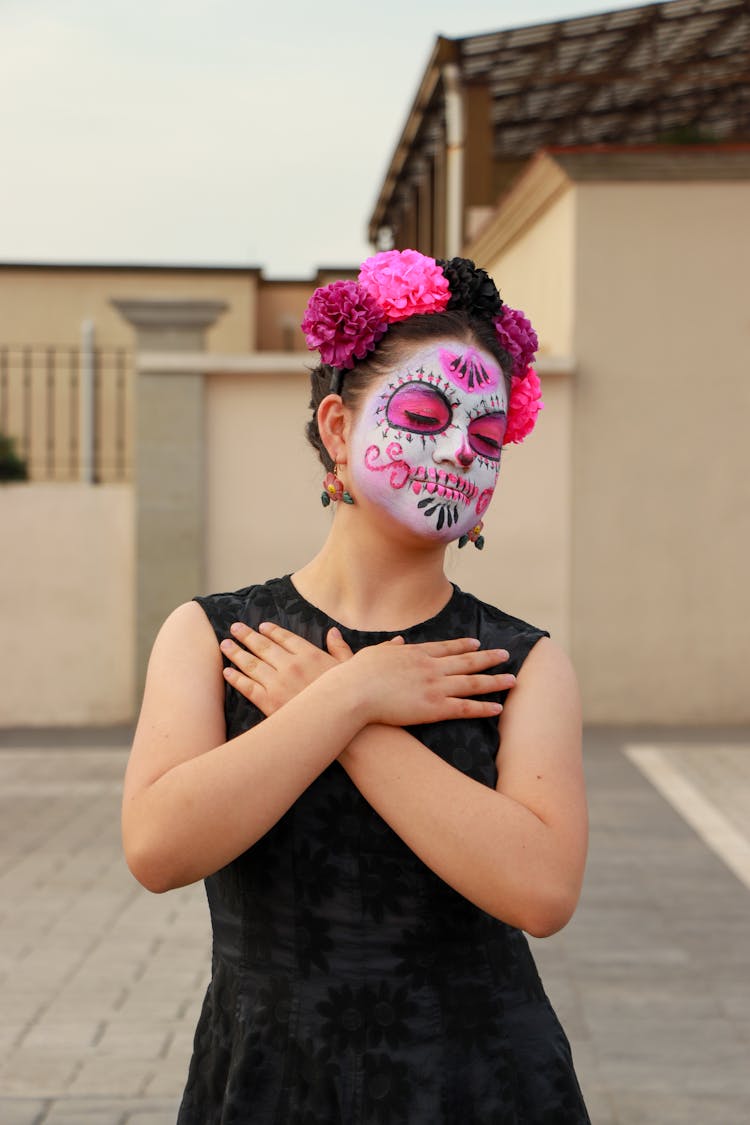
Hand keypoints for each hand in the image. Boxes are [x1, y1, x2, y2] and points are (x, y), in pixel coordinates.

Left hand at [220, 621, 354, 716]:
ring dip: (236, 653)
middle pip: (263, 647)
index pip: (286, 638)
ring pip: (251, 664)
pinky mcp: (269, 703)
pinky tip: (227, 671)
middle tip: (234, 628)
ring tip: (225, 645)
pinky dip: (235, 678)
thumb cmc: (349, 699)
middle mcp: (291, 665)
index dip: (272, 631)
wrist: (339, 726)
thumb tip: (333, 632)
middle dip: (247, 636)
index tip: (262, 626)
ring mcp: (278, 683)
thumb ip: (340, 649)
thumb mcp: (350, 669)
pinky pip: (247, 687)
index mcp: (310, 655)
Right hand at [341, 638, 514, 726]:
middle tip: (506, 655)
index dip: (464, 646)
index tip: (477, 643)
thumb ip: (389, 648)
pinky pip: (465, 707)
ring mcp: (435, 686)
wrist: (355, 691)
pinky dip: (483, 707)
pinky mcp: (435, 707)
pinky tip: (498, 707)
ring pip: (473, 683)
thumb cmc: (357, 674)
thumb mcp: (374, 654)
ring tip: (513, 680)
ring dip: (495, 681)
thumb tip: (397, 641)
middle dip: (488, 658)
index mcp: (416, 653)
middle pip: (467, 661)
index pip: (446, 647)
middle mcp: (431, 666)